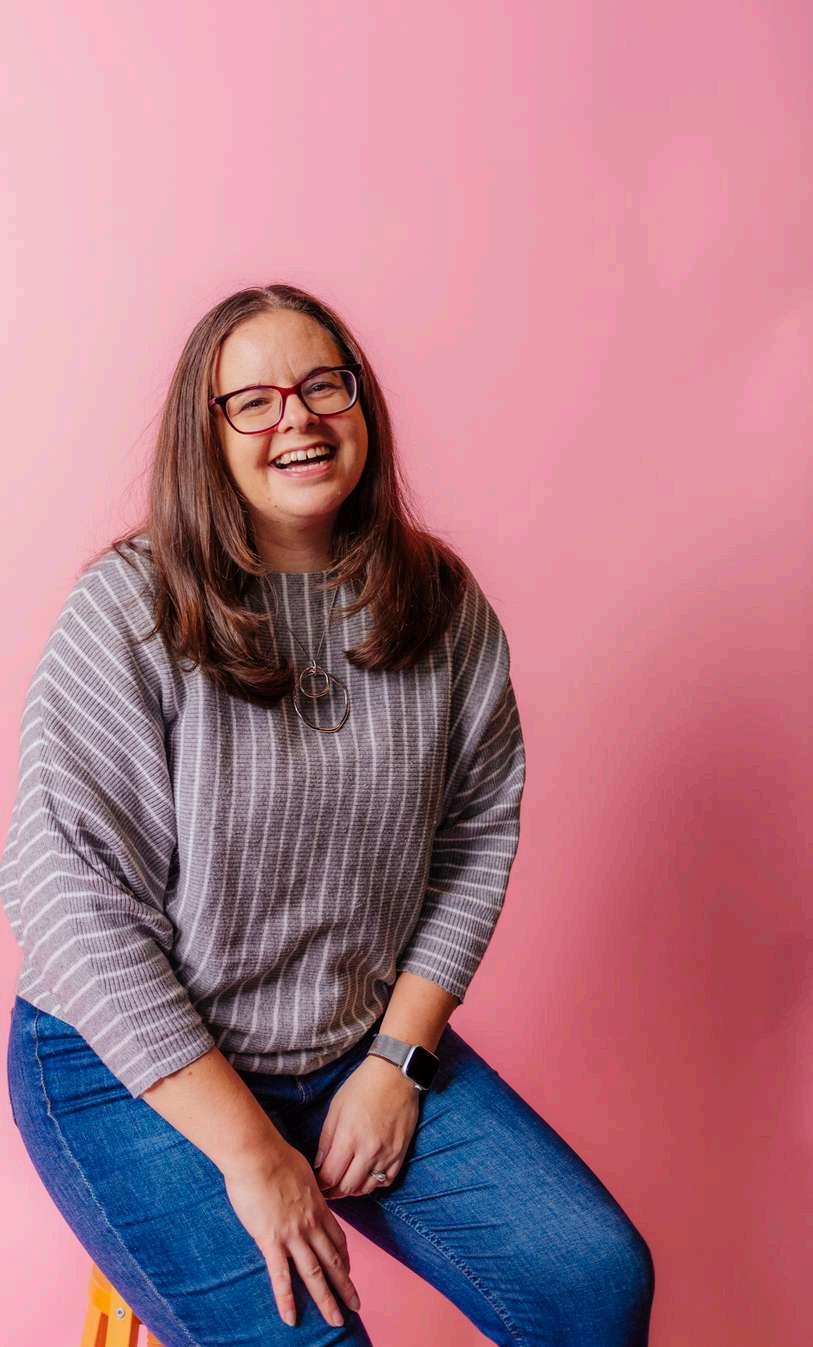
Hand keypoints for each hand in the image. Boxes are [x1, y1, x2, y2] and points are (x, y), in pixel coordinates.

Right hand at [222, 1139, 361, 1329]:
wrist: (258, 1155)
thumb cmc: (276, 1155)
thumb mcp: (302, 1170)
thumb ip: (305, 1186)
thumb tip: (303, 1186)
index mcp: (318, 1207)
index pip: (337, 1238)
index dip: (344, 1257)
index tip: (349, 1269)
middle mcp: (310, 1224)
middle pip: (332, 1261)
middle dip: (346, 1286)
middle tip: (356, 1307)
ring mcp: (293, 1235)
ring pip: (314, 1274)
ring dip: (327, 1300)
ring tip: (336, 1321)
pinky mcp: (271, 1241)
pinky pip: (281, 1276)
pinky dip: (287, 1300)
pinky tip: (291, 1319)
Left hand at [314, 1054, 420, 1198]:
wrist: (396, 1074)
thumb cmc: (362, 1086)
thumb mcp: (336, 1108)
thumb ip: (326, 1139)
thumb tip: (319, 1164)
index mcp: (349, 1137)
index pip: (330, 1176)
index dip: (320, 1184)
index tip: (315, 1183)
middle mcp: (369, 1151)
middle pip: (347, 1188)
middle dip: (334, 1191)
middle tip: (327, 1188)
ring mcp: (387, 1154)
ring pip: (367, 1189)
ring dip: (353, 1189)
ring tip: (344, 1182)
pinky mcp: (401, 1154)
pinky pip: (386, 1181)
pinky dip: (374, 1184)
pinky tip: (366, 1176)